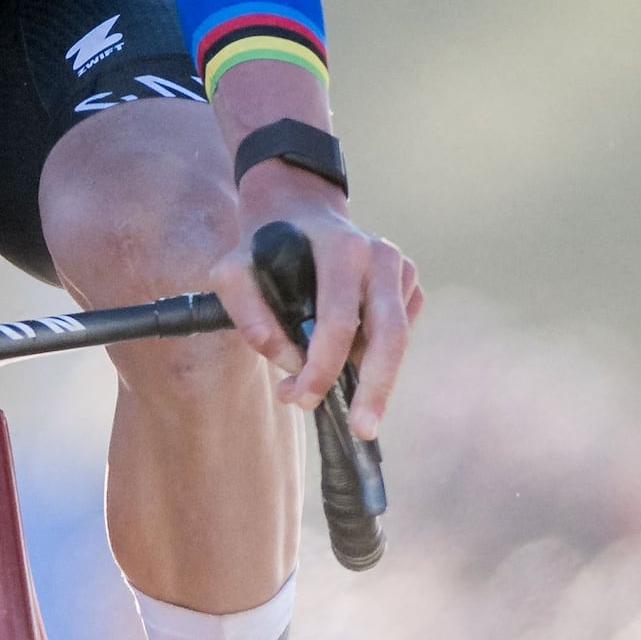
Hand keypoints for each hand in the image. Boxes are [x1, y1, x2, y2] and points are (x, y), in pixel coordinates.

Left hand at [214, 181, 417, 428]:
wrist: (297, 210)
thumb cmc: (262, 247)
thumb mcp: (232, 272)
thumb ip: (248, 315)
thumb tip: (287, 360)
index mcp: (341, 248)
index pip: (339, 320)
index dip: (323, 366)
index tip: (302, 397)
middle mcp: (380, 256)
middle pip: (390, 335)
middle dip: (377, 388)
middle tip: (363, 430)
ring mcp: (401, 268)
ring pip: (398, 339)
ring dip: (372, 377)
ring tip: (341, 401)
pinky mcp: (409, 283)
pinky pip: (400, 333)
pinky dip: (376, 356)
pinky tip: (347, 358)